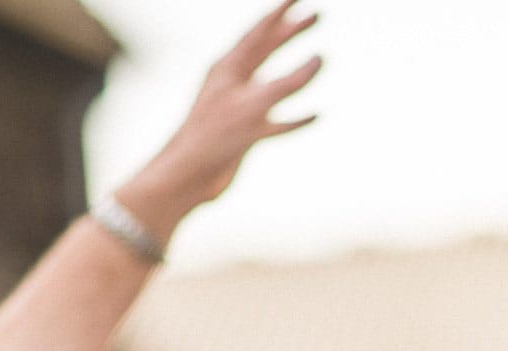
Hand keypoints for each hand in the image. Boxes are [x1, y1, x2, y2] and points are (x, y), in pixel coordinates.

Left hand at [116, 0, 321, 231]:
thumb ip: (287, 82)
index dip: (281, 12)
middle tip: (316, 16)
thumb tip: (319, 59)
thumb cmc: (212, 137)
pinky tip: (314, 115)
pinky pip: (278, 121)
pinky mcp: (246, 135)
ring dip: (297, 70)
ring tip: (320, 57)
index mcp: (228, 67)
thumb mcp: (254, 104)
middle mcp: (234, 83)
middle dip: (291, 33)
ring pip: (275, 82)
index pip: (259, 31)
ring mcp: (240, 108)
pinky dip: (297, 117)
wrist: (187, 176)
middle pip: (267, 50)